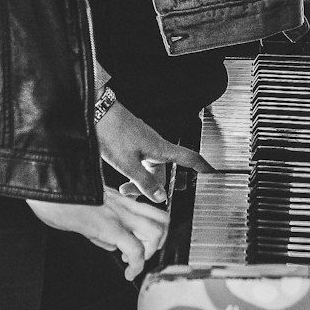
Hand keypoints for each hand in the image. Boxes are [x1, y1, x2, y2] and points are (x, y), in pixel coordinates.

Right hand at [26, 190, 169, 280]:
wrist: (46, 185)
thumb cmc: (58, 195)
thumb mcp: (85, 208)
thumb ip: (101, 224)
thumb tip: (112, 245)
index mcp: (117, 199)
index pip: (149, 211)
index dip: (153, 232)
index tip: (142, 246)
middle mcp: (123, 204)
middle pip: (162, 219)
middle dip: (159, 242)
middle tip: (144, 254)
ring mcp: (118, 214)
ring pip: (157, 232)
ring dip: (151, 253)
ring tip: (134, 263)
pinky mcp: (109, 226)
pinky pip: (136, 250)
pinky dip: (137, 266)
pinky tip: (128, 273)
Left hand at [97, 99, 213, 202]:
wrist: (96, 111)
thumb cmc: (113, 133)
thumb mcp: (128, 164)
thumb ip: (145, 182)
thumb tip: (161, 197)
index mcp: (161, 149)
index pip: (189, 158)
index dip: (202, 167)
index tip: (212, 175)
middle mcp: (156, 145)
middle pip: (166, 170)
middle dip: (158, 187)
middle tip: (150, 198)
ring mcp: (145, 143)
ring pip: (151, 168)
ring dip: (142, 182)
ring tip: (126, 190)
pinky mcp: (134, 142)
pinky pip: (141, 162)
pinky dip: (136, 174)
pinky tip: (123, 179)